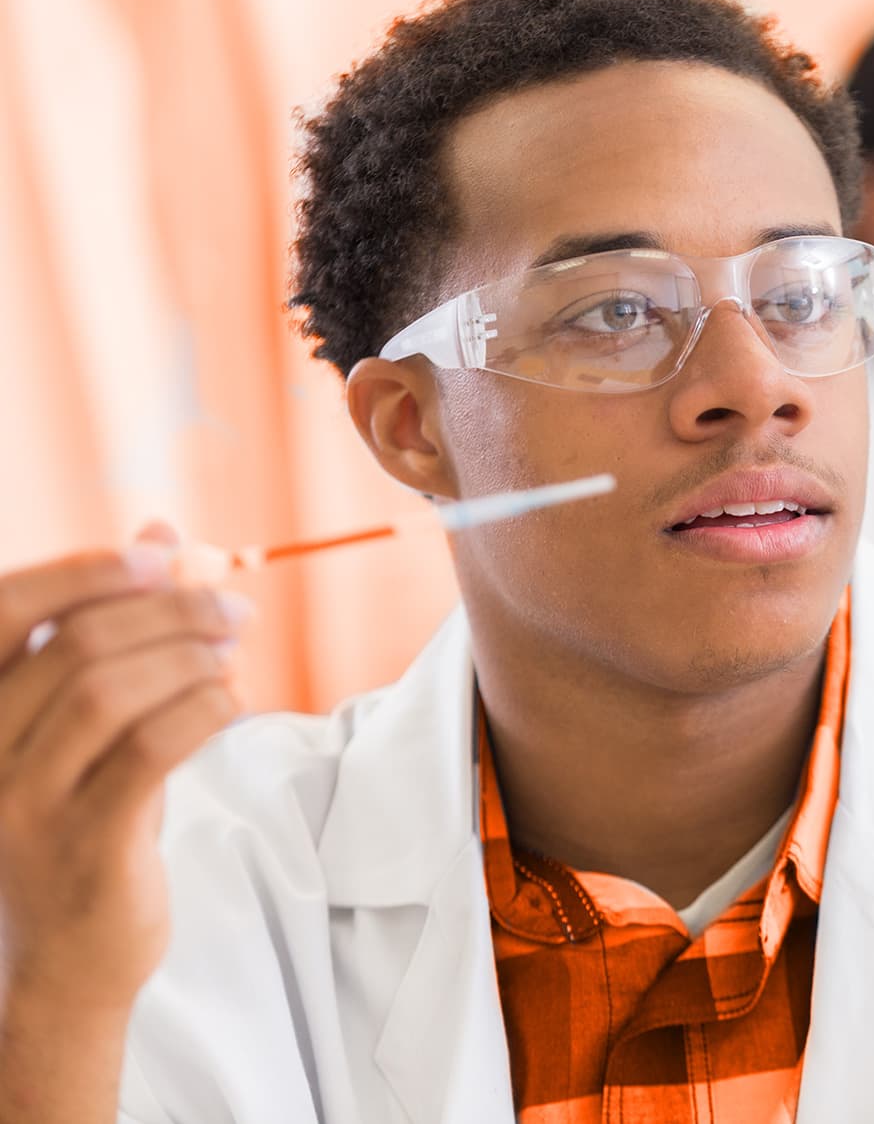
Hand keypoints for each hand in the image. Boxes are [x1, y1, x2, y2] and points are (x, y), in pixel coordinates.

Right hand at [0, 526, 249, 1014]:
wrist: (64, 958)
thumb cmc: (85, 820)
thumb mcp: (90, 723)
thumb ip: (114, 631)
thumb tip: (161, 533)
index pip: (4, 611)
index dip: (88, 572)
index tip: (166, 558)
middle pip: (75, 647)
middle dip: (169, 612)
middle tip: (232, 609)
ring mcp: (22, 802)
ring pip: (107, 693)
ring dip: (188, 657)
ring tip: (233, 652)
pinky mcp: (83, 843)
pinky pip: (149, 751)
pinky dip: (203, 709)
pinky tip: (234, 699)